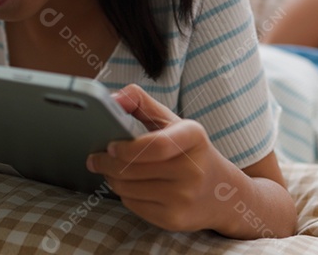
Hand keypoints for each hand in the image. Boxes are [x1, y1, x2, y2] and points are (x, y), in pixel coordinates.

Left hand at [86, 84, 238, 232]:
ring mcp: (184, 198)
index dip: (127, 148)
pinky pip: (133, 205)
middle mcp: (192, 170)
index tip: (109, 145)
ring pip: (128, 188)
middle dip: (106, 163)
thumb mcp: (174, 123)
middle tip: (95, 159)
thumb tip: (113, 98)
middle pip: (133, 169)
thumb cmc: (190, 151)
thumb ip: (142, 104)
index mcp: (193, 138)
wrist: (223, 193)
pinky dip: (124, 194)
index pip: (157, 145)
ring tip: (111, 170)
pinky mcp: (174, 219)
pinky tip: (129, 186)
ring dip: (111, 179)